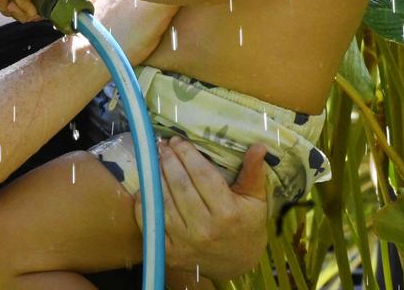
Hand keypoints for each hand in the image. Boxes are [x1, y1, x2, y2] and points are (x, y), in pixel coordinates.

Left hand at [135, 139, 268, 279]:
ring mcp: (184, 241)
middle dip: (168, 160)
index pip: (201, 174)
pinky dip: (145, 201)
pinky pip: (150, 220)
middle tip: (163, 145)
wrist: (237, 264)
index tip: (178, 140)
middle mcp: (204, 228)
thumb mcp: (256, 200)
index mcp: (227, 212)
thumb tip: (259, 146)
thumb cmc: (246, 226)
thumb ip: (253, 172)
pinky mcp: (169, 252)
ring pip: (162, 200)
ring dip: (155, 176)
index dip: (187, 154)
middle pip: (179, 184)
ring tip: (155, 160)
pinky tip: (147, 185)